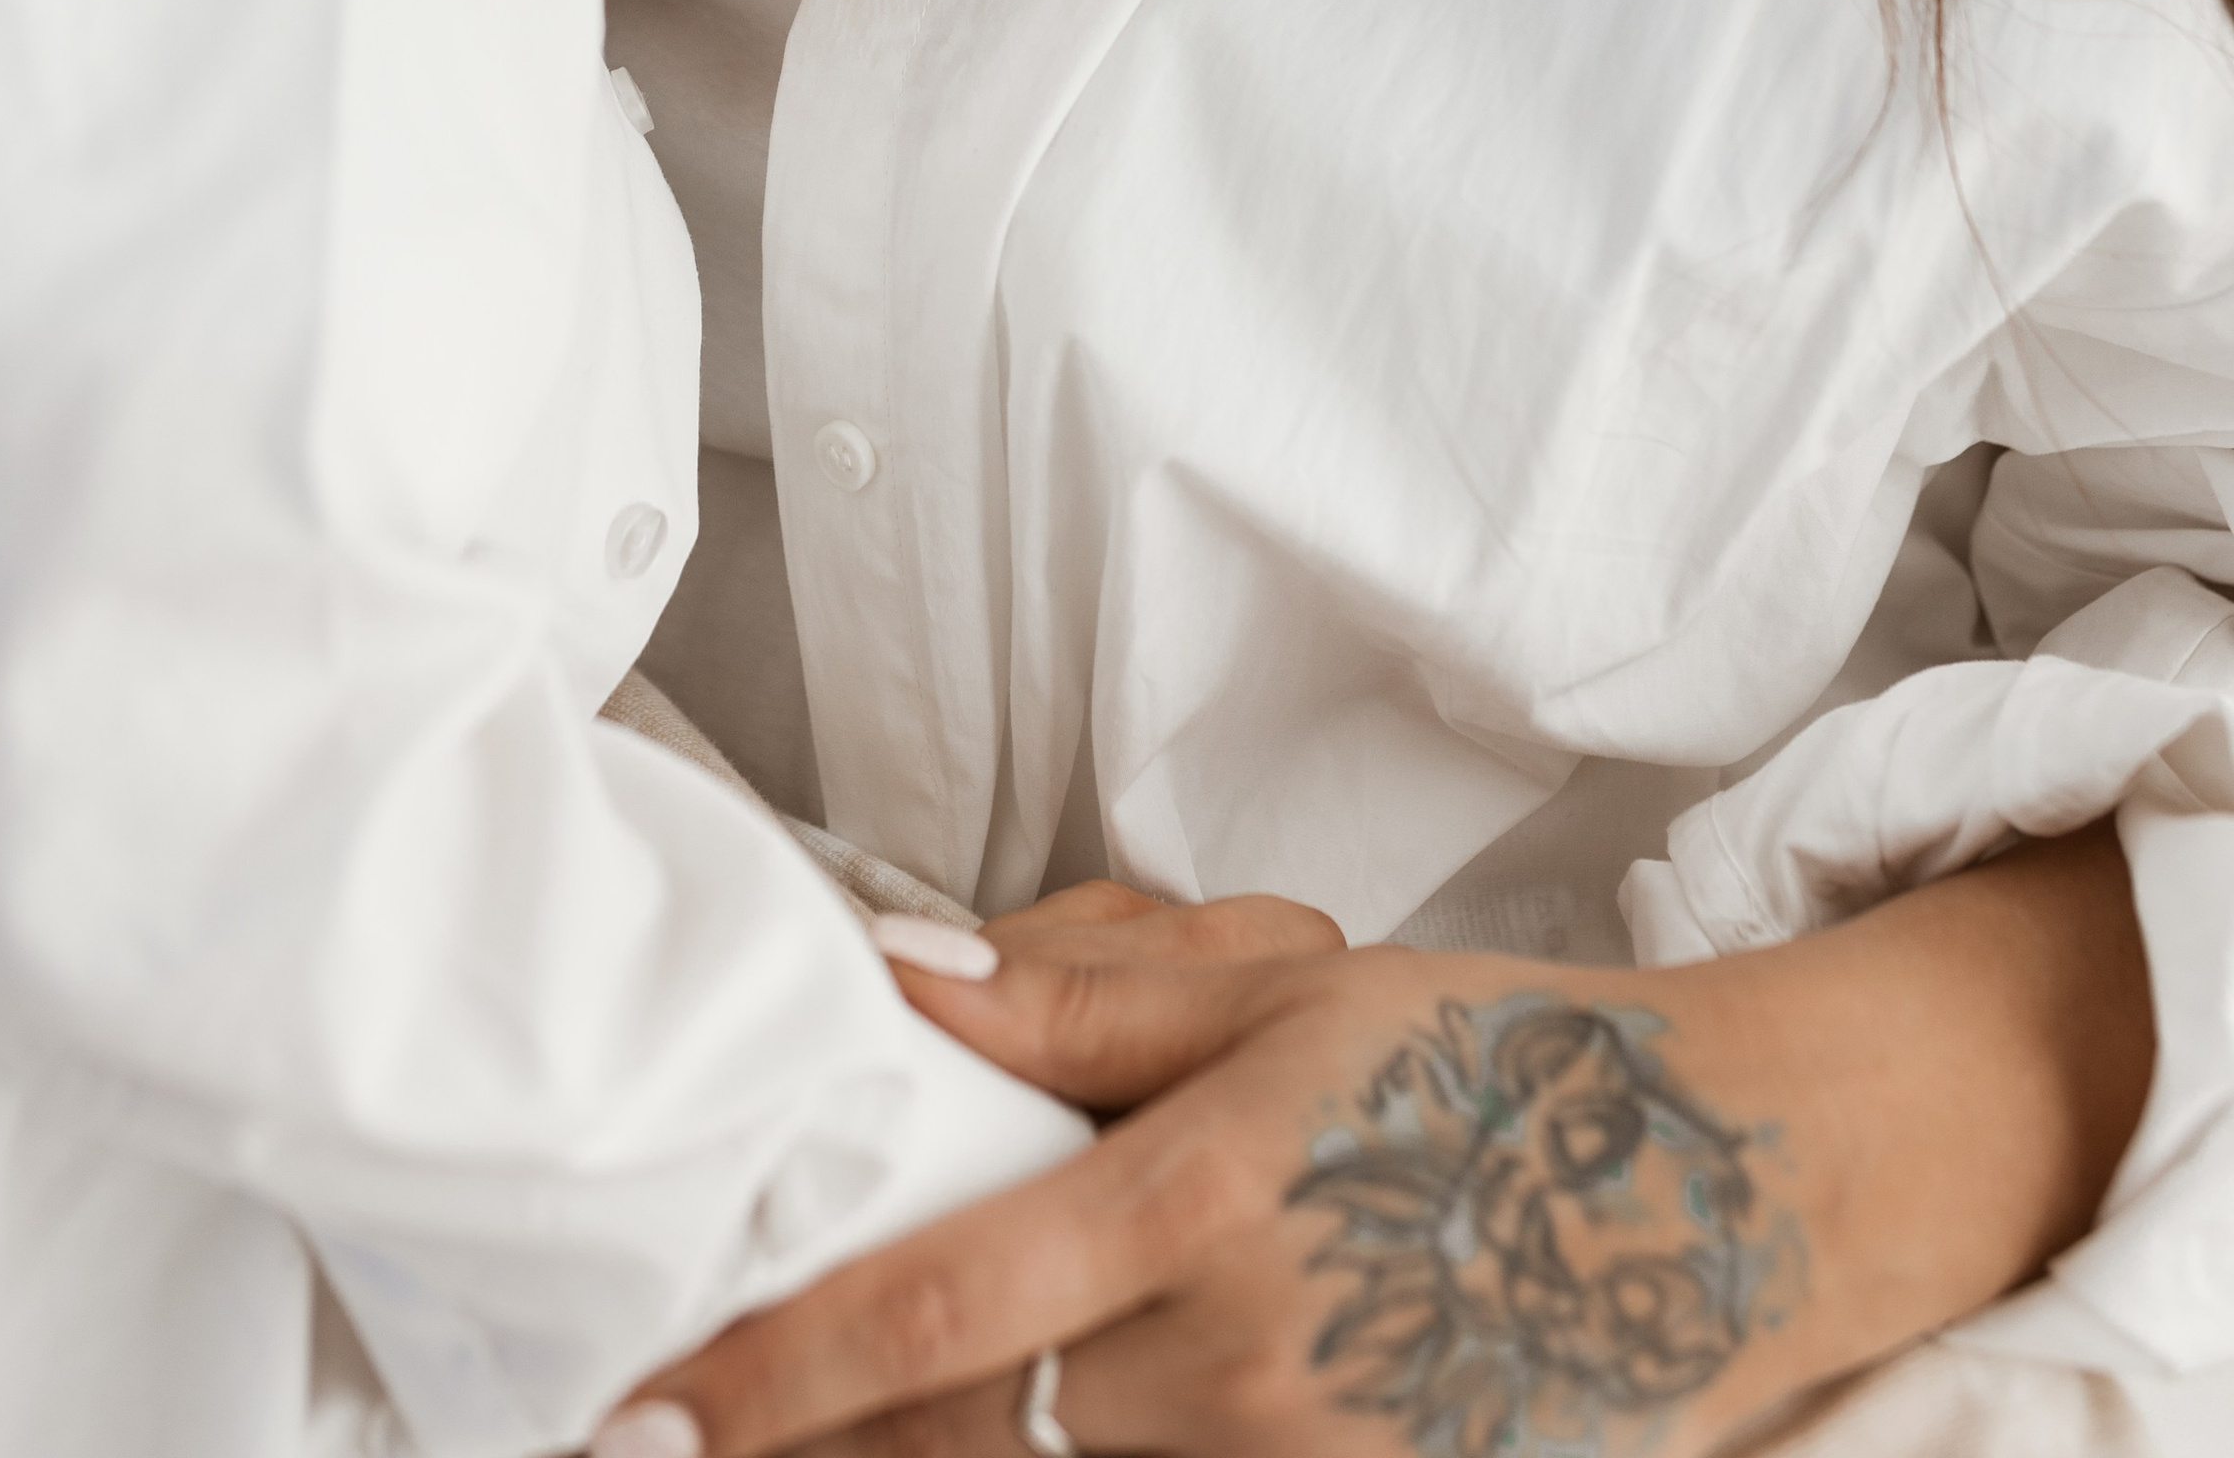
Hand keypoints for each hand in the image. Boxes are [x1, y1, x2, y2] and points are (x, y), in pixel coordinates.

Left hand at [607, 827, 2148, 1457]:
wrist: (1730, 1185)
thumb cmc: (1499, 1059)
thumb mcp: (1288, 987)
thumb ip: (1082, 990)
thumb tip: (892, 970)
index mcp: (1205, 1201)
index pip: (939, 1314)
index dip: (775, 1369)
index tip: (649, 1398)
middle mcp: (1240, 1366)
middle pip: (963, 1444)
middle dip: (807, 1449)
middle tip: (664, 1433)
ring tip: (810, 1436)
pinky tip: (1025, 1440)